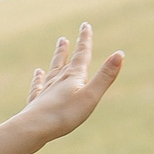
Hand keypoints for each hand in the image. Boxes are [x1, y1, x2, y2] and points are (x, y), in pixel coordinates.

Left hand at [11, 22, 124, 145]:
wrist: (34, 128)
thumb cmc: (64, 114)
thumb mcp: (90, 96)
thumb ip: (105, 76)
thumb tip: (120, 54)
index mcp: (73, 76)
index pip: (81, 54)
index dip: (85, 40)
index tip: (85, 26)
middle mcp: (58, 80)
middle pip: (65, 60)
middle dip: (69, 48)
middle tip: (68, 36)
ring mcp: (46, 90)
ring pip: (53, 70)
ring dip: (57, 57)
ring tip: (59, 45)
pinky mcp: (36, 103)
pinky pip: (38, 87)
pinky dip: (39, 79)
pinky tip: (37, 74)